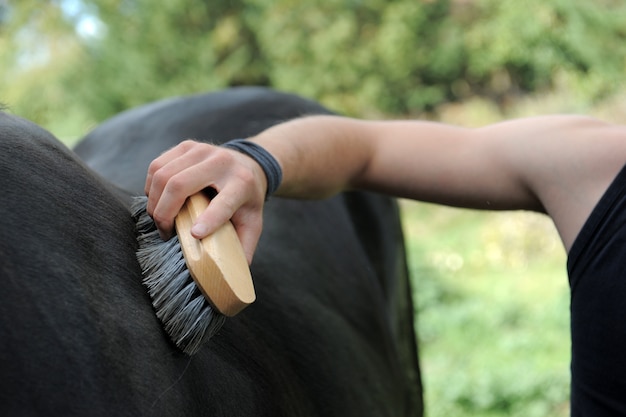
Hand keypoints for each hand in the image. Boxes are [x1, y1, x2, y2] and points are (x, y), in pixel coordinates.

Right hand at [144, 140, 267, 263]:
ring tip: (161, 219)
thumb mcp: (253, 224)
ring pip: (162, 174)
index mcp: (242, 183)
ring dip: (154, 202)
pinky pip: (156, 166)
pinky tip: (157, 200)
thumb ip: (244, 248)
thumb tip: (232, 279)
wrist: (249, 164)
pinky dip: (151, 186)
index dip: (208, 219)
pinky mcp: (186, 146)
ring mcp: (201, 149)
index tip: (193, 236)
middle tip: (165, 233)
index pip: (224, 202)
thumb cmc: (247, 201)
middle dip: (164, 213)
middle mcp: (221, 162)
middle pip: (180, 184)